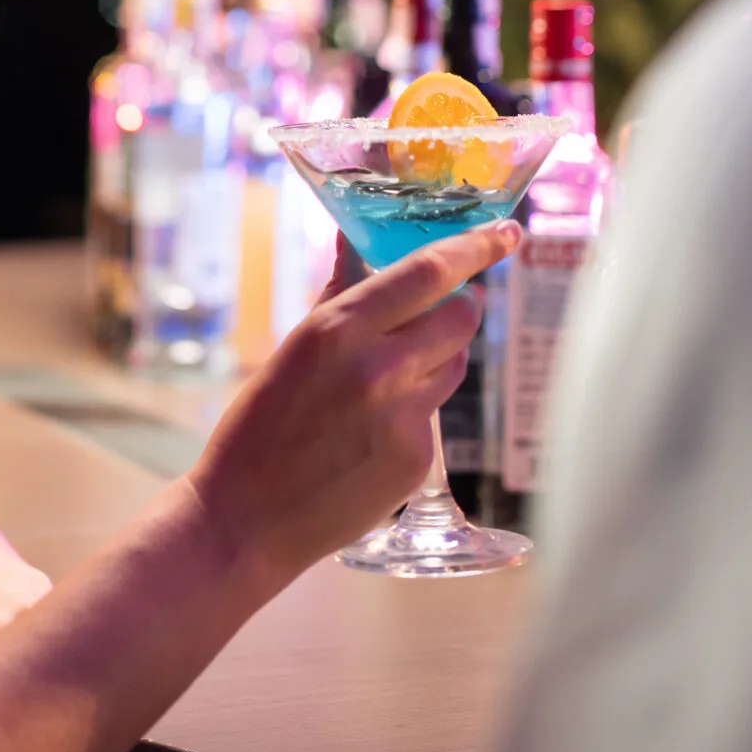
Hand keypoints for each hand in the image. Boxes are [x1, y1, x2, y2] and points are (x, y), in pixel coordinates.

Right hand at [184, 220, 517, 587]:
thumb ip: (340, 293)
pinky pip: (435, 415)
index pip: (428, 270)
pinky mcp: (417, 459)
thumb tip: (355, 239)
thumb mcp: (295, 348)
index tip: (505, 233)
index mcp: (340, 328)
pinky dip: (417, 411)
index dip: (475, 247)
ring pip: (455, 365)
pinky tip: (375, 431)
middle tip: (449, 305)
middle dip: (462, 306)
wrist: (246, 518)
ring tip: (390, 378)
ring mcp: (404, 416)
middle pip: (460, 317)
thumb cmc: (258, 428)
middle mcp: (379, 366)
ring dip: (439, 358)